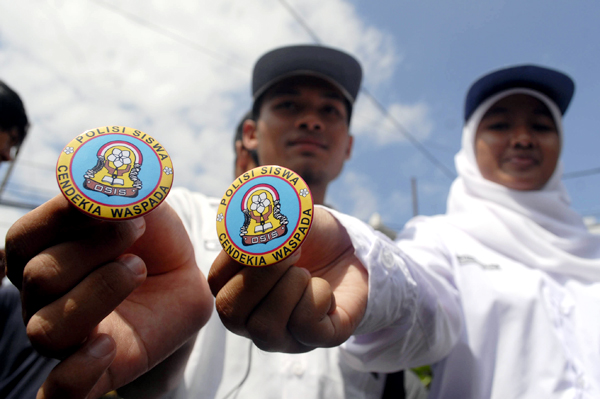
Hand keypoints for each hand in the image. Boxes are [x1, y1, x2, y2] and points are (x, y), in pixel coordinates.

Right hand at [5, 195, 212, 398]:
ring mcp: (65, 338)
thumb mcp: (148, 211)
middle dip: (93, 246)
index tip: (108, 199)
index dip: (62, 214)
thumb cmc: (155, 245)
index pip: (25, 237)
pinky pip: (58, 393)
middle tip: (135, 229)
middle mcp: (42, 299)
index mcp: (45, 255)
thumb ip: (124, 194)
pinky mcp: (91, 372)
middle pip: (39, 276)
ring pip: (47, 328)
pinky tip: (108, 344)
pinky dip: (74, 374)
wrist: (185, 286)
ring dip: (97, 292)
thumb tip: (91, 177)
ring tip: (137, 269)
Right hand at [208, 207, 367, 352]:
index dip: (236, 257)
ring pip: (264, 327)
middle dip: (261, 276)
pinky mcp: (316, 340)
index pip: (215, 283)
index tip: (265, 235)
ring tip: (305, 273)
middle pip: (230, 312)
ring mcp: (283, 335)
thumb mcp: (288, 218)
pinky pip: (305, 326)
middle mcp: (253, 318)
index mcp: (237, 289)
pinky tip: (323, 288)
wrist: (352, 250)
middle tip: (290, 253)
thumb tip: (244, 234)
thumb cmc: (311, 237)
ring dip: (287, 288)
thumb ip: (264, 221)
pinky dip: (317, 297)